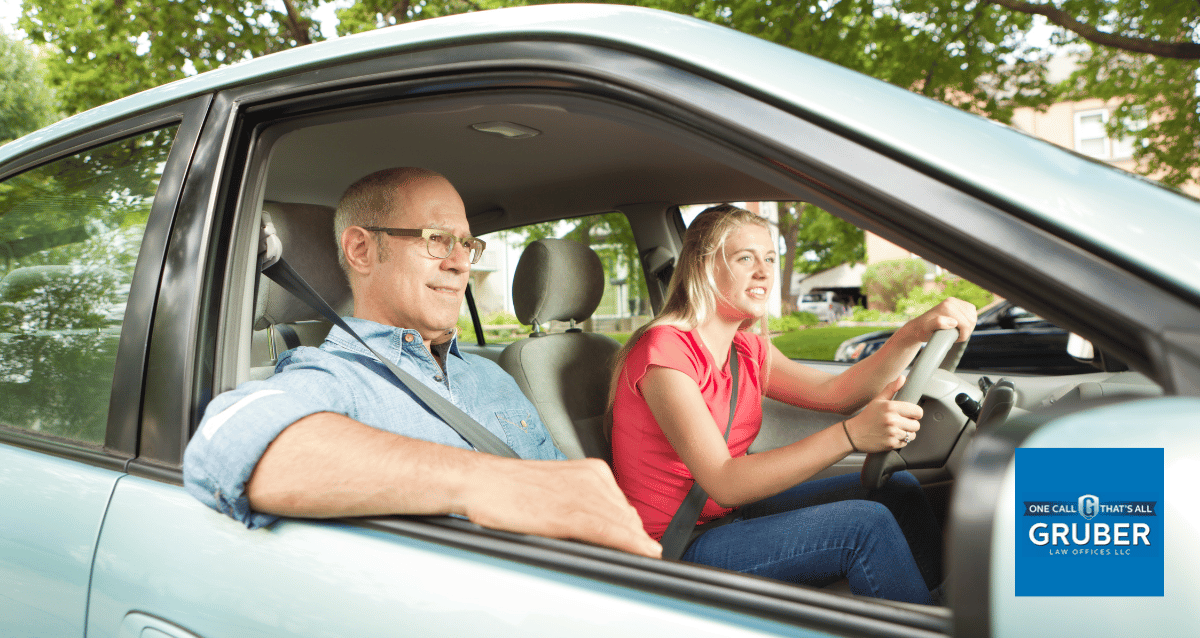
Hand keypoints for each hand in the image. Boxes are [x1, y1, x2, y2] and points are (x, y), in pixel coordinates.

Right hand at [460, 457, 662, 558]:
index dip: (634, 529)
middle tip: (644, 555)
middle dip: (635, 538)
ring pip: (622, 525)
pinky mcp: (569, 512)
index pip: (625, 506)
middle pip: (627, 517)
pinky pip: (607, 530)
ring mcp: (582, 494)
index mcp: (592, 470)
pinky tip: (640, 552)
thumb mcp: (558, 489)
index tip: (644, 544)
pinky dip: (627, 543)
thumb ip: (584, 502)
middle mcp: (593, 478)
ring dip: (636, 544)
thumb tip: (606, 527)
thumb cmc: (511, 488)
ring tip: (644, 557)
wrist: (481, 482)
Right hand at [846, 377, 921, 451]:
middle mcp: (892, 420)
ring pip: (912, 435)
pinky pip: (905, 443)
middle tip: (901, 423)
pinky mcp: (891, 444)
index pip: (917, 411)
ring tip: (895, 430)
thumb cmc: (867, 416)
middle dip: (911, 424)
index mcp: (890, 407)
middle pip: (916, 425)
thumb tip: (902, 378)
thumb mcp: (878, 400)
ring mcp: (892, 433)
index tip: (910, 415)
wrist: (854, 434)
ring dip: (906, 433)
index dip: (916, 413)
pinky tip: (891, 436)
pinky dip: (900, 441)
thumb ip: (891, 388)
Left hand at [905, 297, 976, 343]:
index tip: (954, 339)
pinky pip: (973, 313)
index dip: (963, 335)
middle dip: (966, 331)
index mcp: (947, 306)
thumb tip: (953, 321)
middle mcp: (952, 301)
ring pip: (974, 317)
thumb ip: (938, 323)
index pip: (966, 323)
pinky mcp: (959, 304)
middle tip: (955, 336)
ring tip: (957, 332)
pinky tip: (961, 326)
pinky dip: (970, 321)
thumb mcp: (926, 328)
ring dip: (968, 327)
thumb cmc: (923, 330)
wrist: (919, 326)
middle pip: (971, 320)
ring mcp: (956, 301)